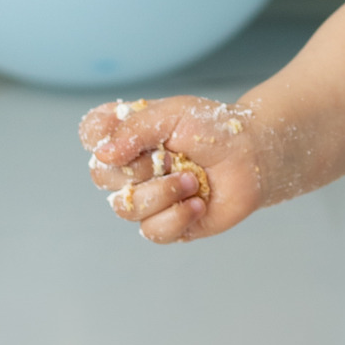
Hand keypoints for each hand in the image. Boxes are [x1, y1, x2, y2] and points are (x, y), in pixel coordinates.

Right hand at [79, 94, 272, 241]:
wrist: (253, 157)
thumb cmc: (215, 130)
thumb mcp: (175, 114)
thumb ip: (135, 128)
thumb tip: (103, 154)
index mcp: (127, 134)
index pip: (91, 134)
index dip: (102, 138)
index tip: (132, 136)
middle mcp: (130, 167)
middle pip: (101, 176)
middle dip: (140, 167)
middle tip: (173, 157)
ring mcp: (146, 197)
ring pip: (126, 208)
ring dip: (164, 193)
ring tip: (194, 180)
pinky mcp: (166, 224)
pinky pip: (152, 231)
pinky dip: (177, 216)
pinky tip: (198, 204)